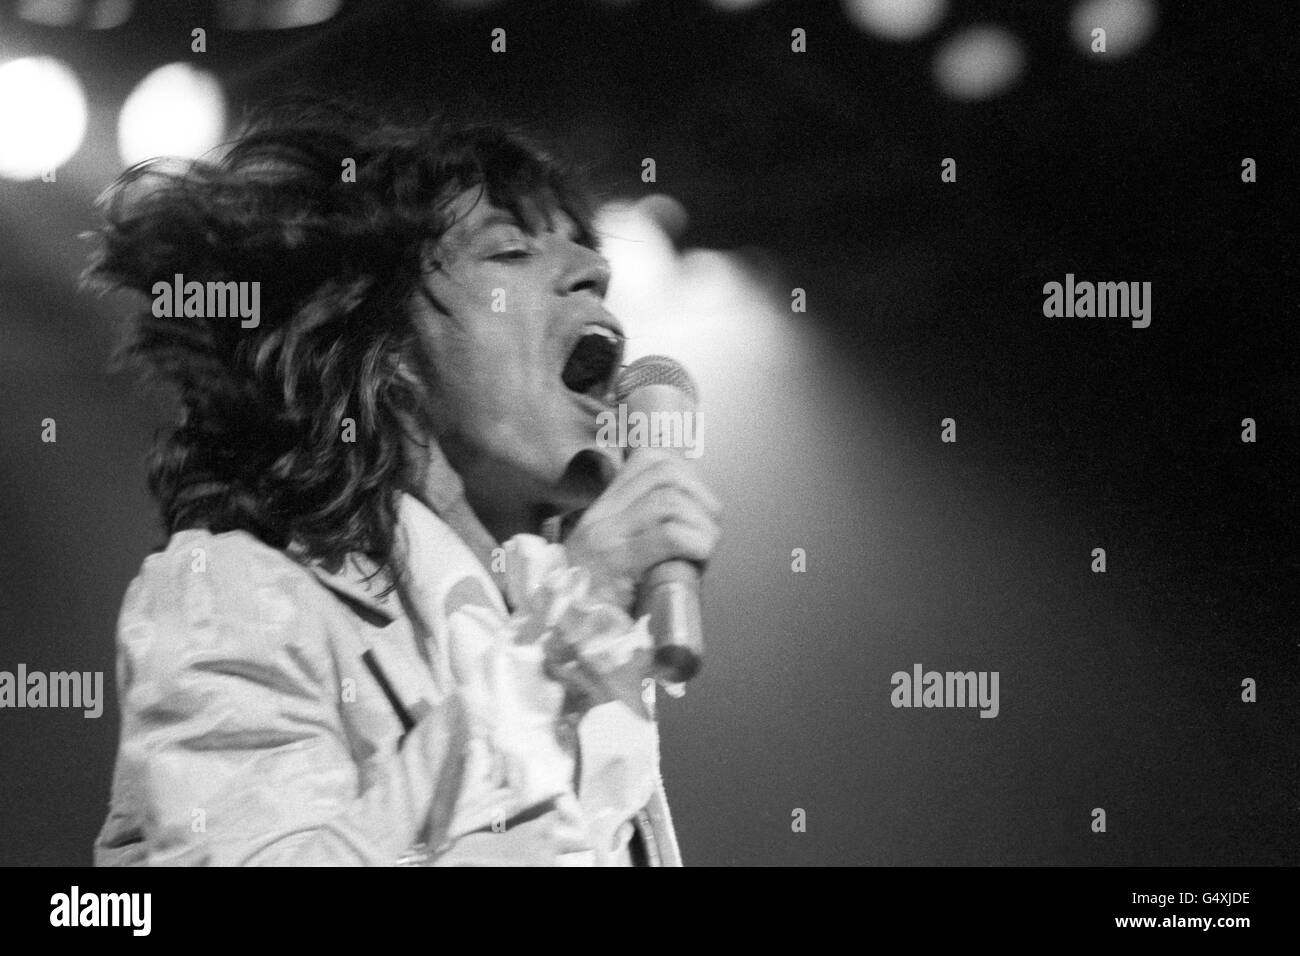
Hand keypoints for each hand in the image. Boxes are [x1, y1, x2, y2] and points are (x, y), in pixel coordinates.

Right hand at [561, 450, 722, 612]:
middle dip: (700, 495)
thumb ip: (642, 532)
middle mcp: (601, 516)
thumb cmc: (599, 604)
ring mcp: (606, 538)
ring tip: (705, 546)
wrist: (567, 638)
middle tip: (709, 527)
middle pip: (664, 473)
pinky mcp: (617, 564)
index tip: (699, 502)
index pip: (648, 459)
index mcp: (603, 509)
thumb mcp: (615, 557)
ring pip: (669, 501)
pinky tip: (699, 557)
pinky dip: (695, 542)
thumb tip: (691, 516)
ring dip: (701, 522)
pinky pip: (668, 536)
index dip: (686, 472)